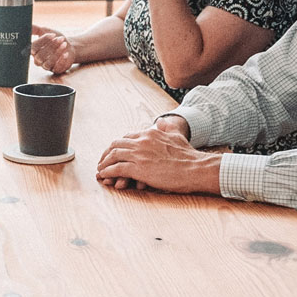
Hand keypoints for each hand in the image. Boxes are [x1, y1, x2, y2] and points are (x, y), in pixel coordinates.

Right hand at [30, 24, 76, 73]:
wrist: (69, 46)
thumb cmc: (55, 39)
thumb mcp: (45, 31)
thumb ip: (35, 29)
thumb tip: (27, 25)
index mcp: (33, 51)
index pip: (33, 47)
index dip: (43, 41)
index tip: (52, 34)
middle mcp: (38, 60)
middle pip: (40, 55)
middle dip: (51, 46)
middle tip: (60, 39)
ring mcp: (46, 66)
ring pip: (48, 63)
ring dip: (57, 53)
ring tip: (64, 44)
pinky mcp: (55, 70)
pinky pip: (56, 68)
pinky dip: (61, 61)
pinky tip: (66, 54)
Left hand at [96, 126, 221, 194]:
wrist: (196, 169)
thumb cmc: (189, 156)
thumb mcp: (177, 136)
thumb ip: (167, 128)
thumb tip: (161, 121)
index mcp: (149, 133)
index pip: (126, 137)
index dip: (118, 145)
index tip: (113, 152)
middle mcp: (142, 141)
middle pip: (116, 145)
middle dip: (107, 153)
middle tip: (103, 161)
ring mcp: (139, 154)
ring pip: (113, 156)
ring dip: (104, 163)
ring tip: (100, 169)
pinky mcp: (138, 168)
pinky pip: (116, 169)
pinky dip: (107, 172)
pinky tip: (104, 175)